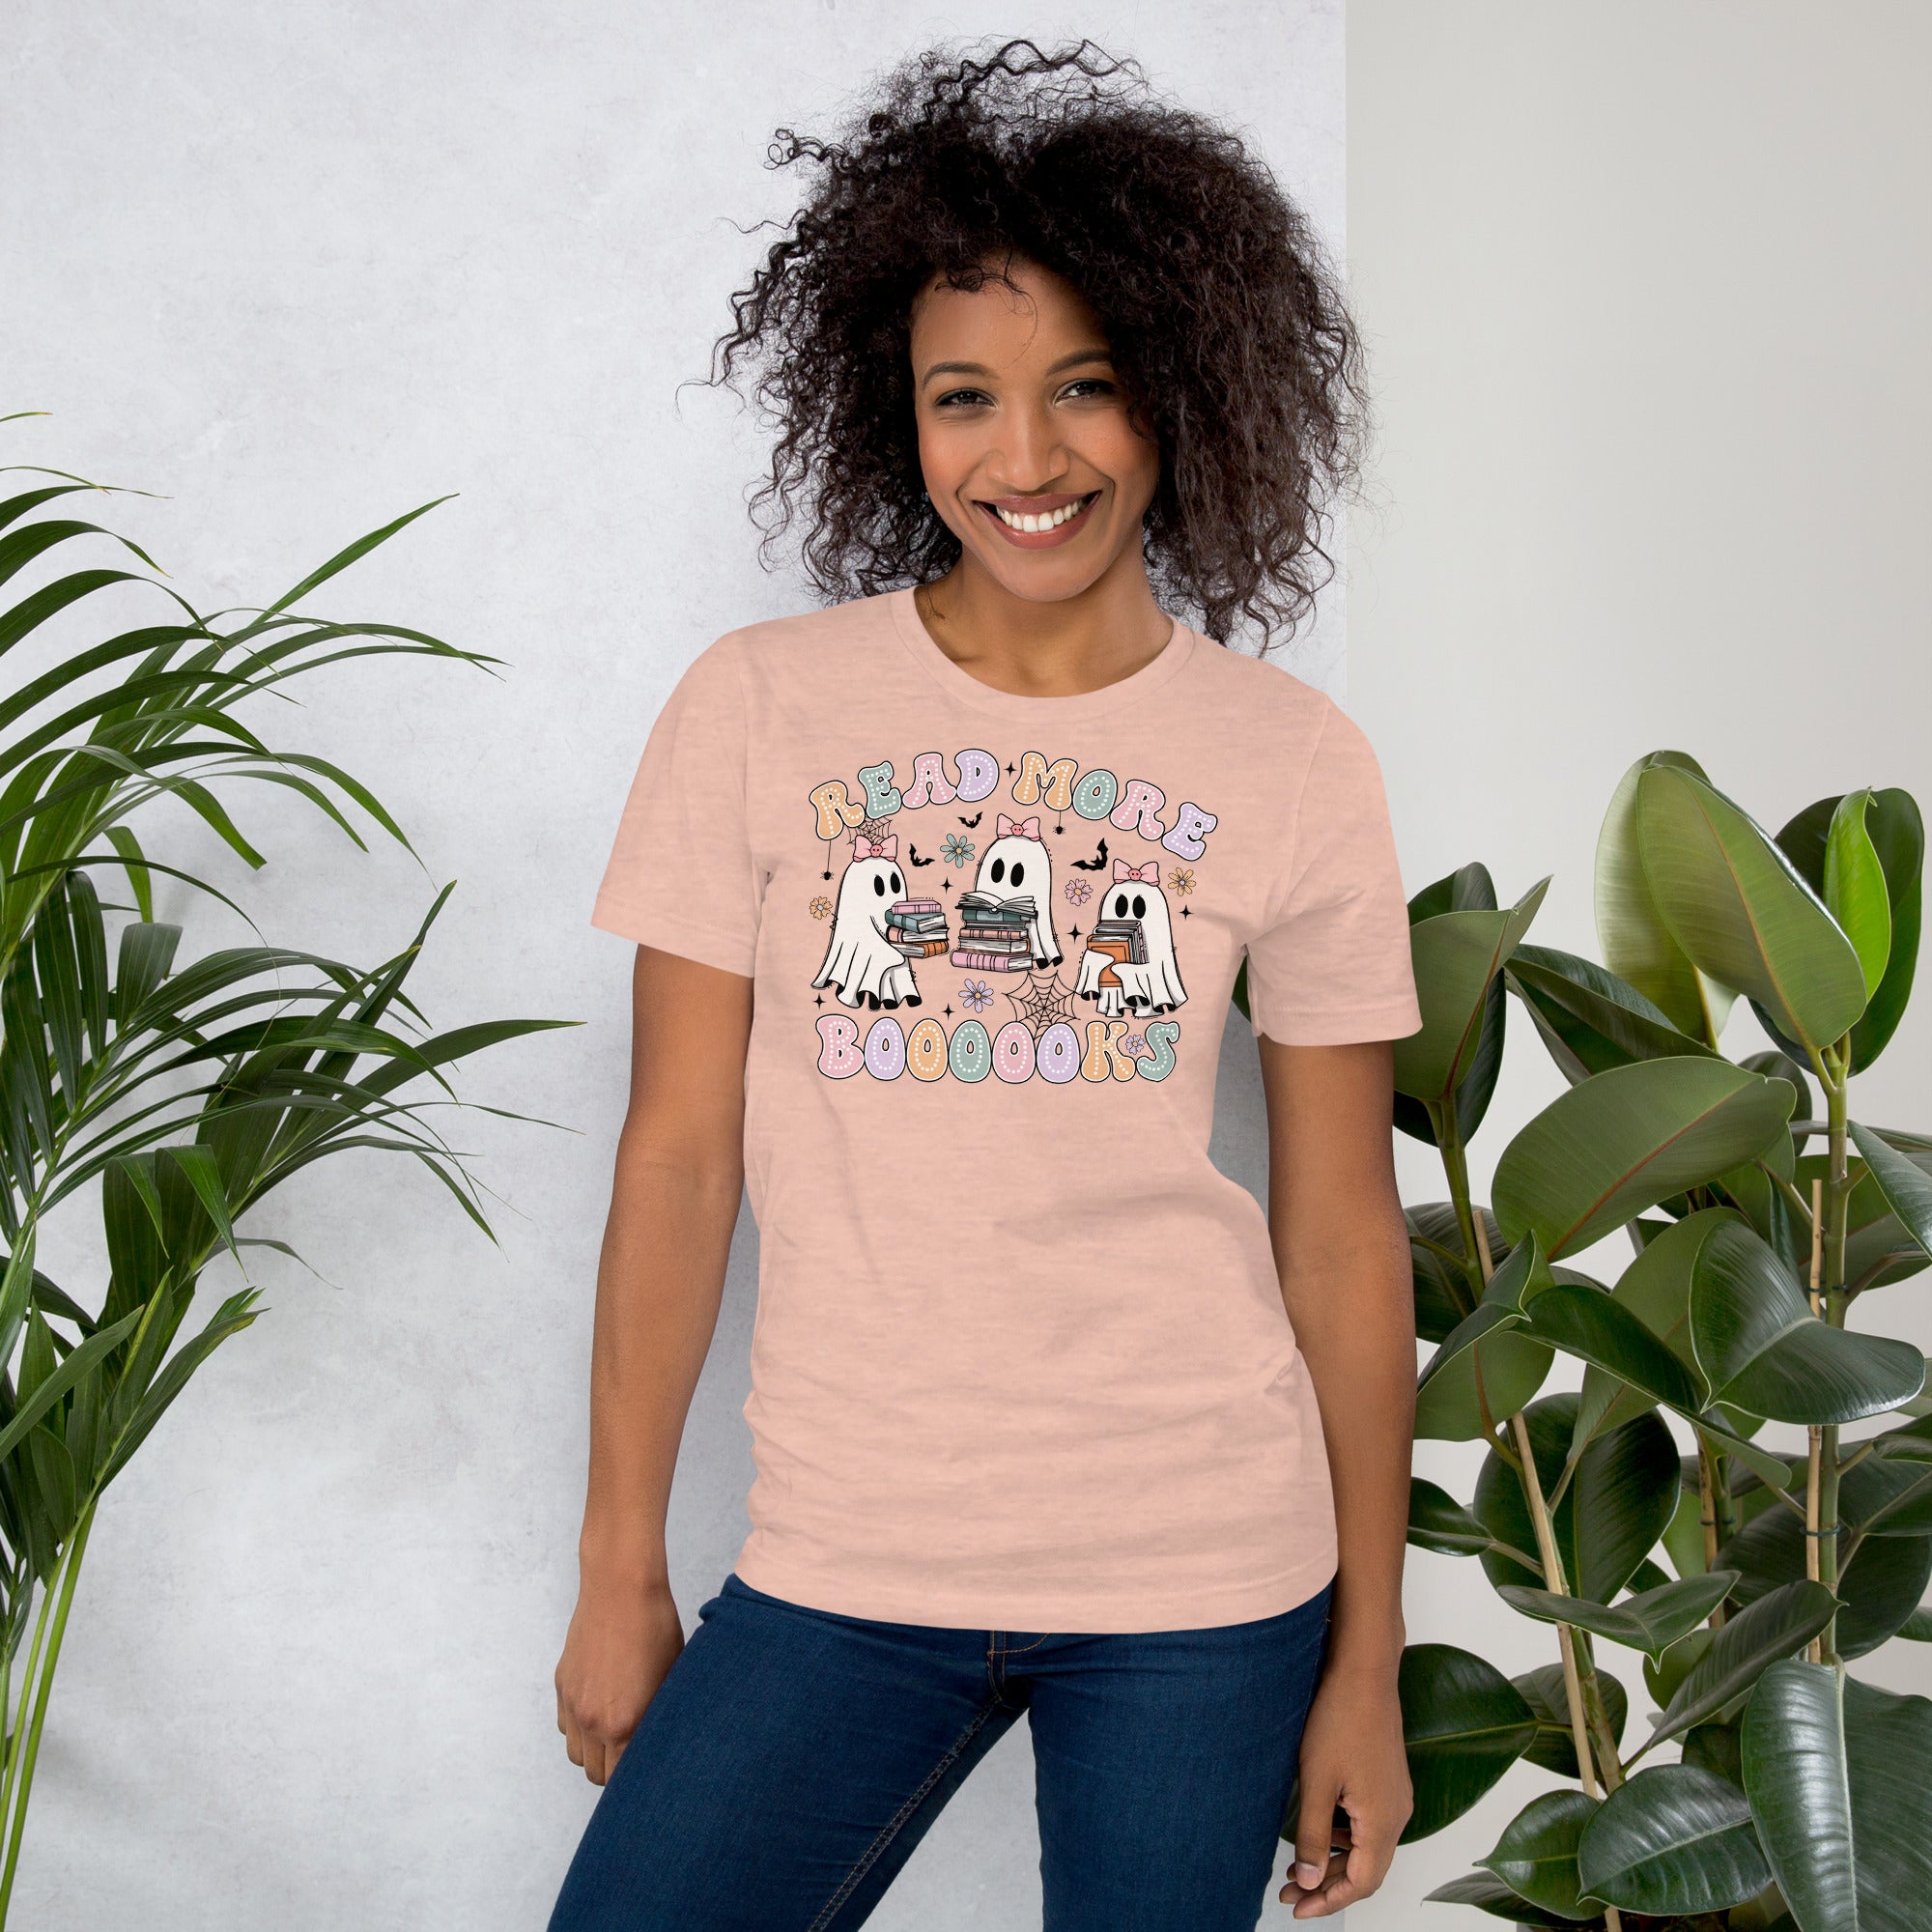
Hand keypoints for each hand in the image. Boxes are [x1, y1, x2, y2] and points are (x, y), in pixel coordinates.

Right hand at [554, 1571, 684, 1784]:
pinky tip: (599, 1707)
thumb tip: (662, 1744)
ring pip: (576, 1754)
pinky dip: (578, 1728)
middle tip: (634, 1752)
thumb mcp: (670, 1678)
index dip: (638, 1778)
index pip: (623, 1779)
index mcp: (624, 1724)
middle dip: (615, 1770)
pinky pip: (565, 1726)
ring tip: (616, 1731)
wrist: (621, 1588)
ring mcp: (573, 1704)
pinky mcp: (561, 1685)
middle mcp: (593, 1721)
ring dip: (594, 1751)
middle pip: (596, 1774)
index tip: (649, 1770)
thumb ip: (660, 1719)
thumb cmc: (656, 1628)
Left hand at [1280, 1657, 1410, 1917]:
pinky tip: (1318, 1827)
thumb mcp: (1317, 1782)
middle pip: (1366, 1869)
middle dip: (1327, 1884)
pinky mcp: (1388, 1780)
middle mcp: (1398, 1814)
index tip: (1297, 1908)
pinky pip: (1369, 1824)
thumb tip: (1307, 1880)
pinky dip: (1343, 1836)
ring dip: (1334, 1860)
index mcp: (1383, 1822)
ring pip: (1367, 1847)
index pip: (1361, 1884)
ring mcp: (1396, 1796)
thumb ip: (1312, 1835)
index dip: (1329, 1901)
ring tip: (1296, 1864)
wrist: (1364, 1672)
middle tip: (1289, 1890)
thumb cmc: (1339, 1720)